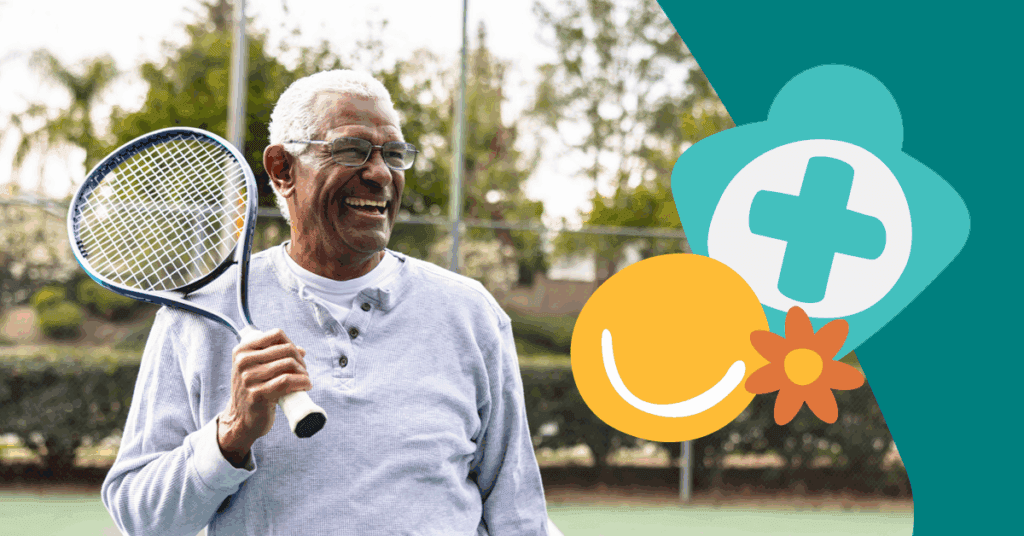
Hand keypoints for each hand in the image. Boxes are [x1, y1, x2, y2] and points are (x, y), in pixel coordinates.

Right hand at [217, 329, 309, 466]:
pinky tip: (306, 386)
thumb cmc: (252, 391)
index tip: (296, 356)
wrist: (240, 420)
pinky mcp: (258, 394)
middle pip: (286, 349)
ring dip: (304, 372)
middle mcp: (243, 362)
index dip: (291, 344)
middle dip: (300, 360)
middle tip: (304, 371)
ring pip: (289, 364)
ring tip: (305, 379)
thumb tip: (301, 350)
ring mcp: (248, 378)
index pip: (276, 334)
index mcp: (242, 351)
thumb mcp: (255, 369)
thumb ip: (274, 356)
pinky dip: (302, 382)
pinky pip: (287, 381)